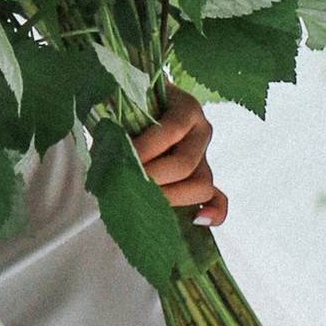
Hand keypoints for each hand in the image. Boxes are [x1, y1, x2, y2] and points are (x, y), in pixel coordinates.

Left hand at [132, 84, 226, 228]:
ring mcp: (204, 157)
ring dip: (171, 197)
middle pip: (185, 164)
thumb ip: (120, 129)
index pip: (170, 131)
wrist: (142, 104)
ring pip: (201, 185)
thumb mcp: (127, 108)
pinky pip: (218, 198)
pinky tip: (197, 221)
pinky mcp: (203, 177)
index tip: (121, 160)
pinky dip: (213, 212)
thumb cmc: (131, 106)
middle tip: (128, 184)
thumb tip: (108, 160)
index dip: (145, 149)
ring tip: (144, 200)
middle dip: (153, 178)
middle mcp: (200, 132)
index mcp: (186, 108)